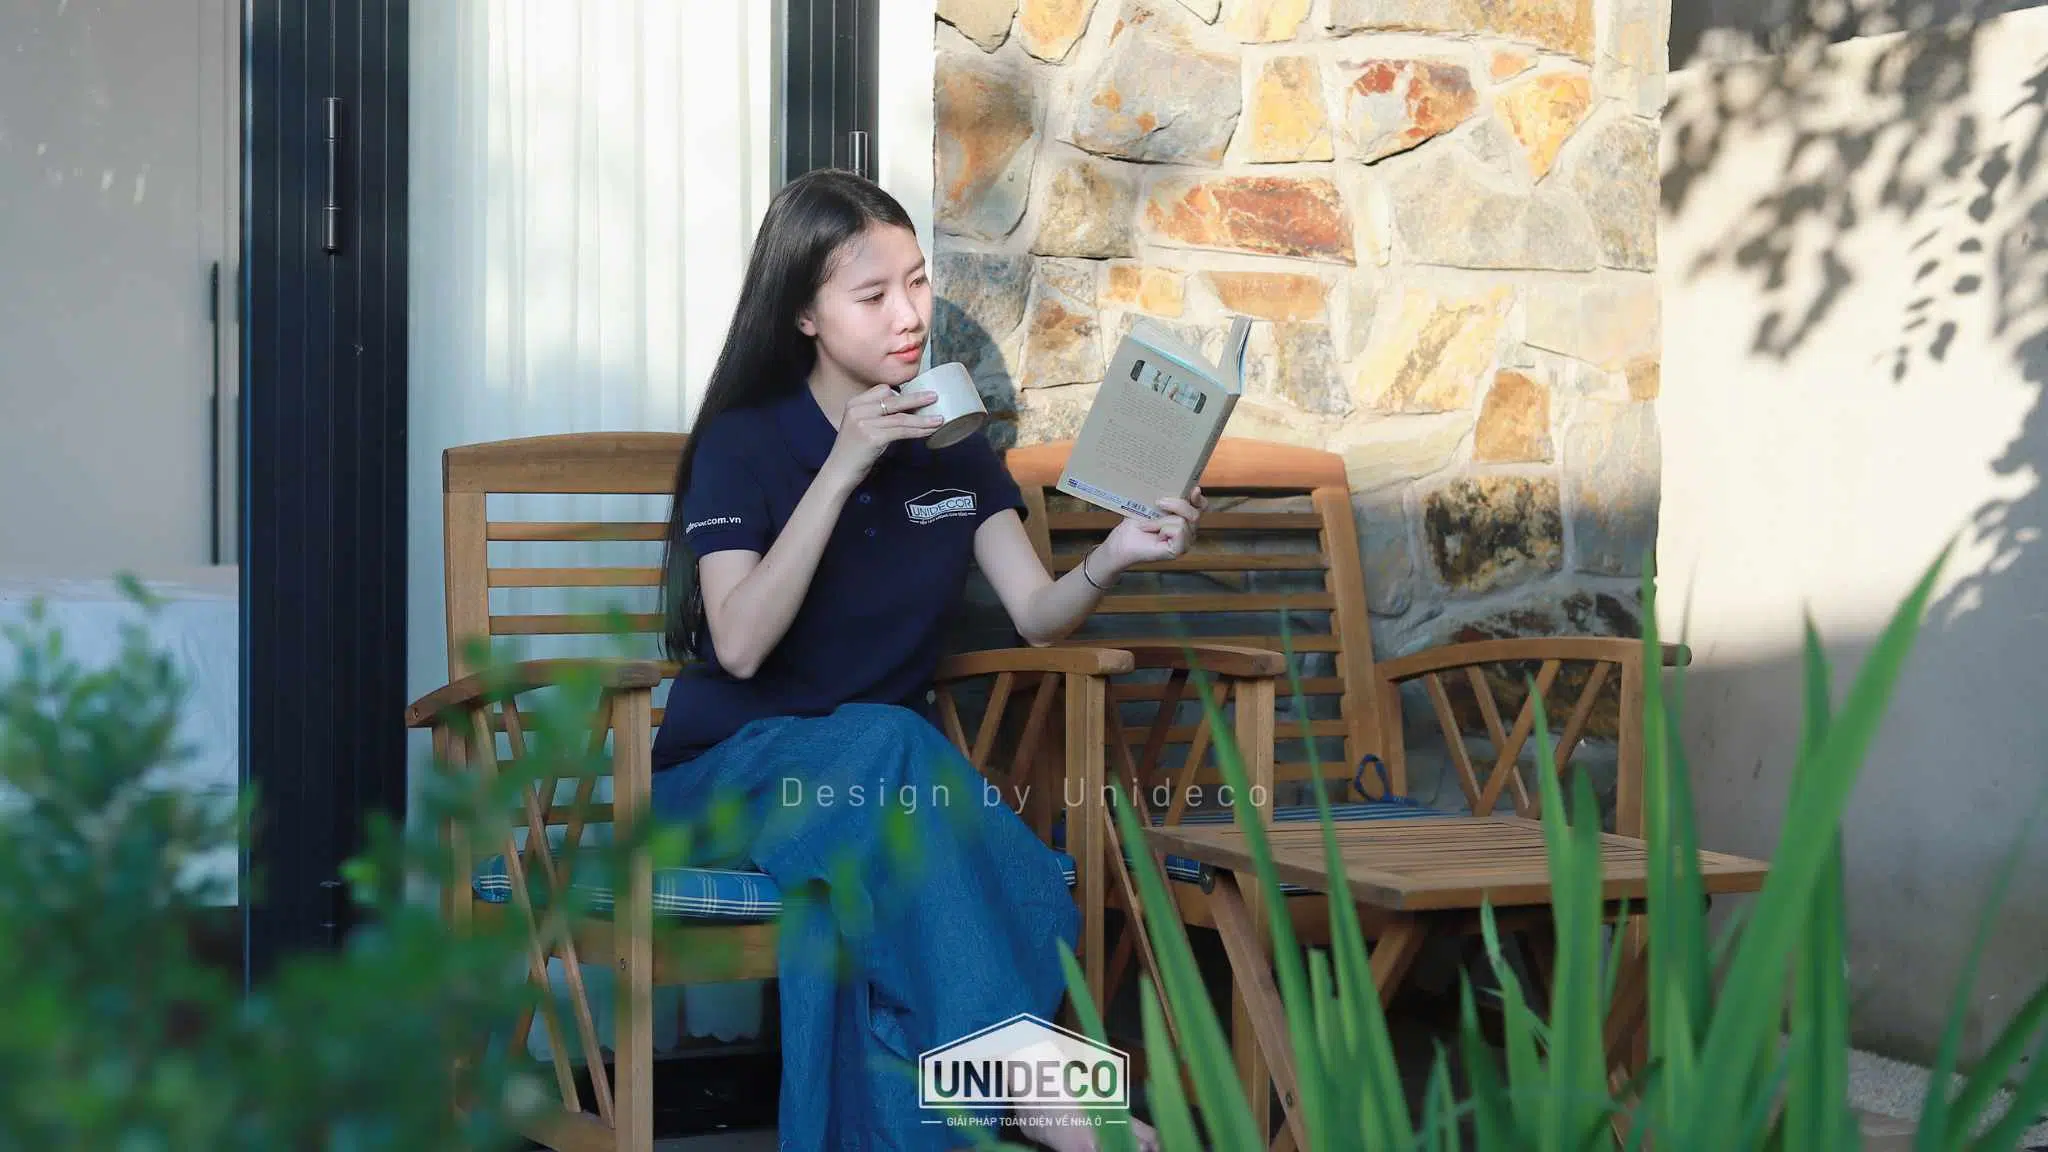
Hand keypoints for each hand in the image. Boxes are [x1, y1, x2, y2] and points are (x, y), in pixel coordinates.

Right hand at [821, 383, 941, 484]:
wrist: (839, 471)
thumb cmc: (853, 452)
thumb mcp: (860, 426)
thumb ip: (876, 415)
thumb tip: (906, 411)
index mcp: (855, 403)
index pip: (882, 389)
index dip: (901, 393)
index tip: (917, 396)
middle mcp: (858, 409)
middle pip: (894, 400)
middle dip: (917, 398)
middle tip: (934, 396)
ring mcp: (864, 423)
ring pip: (901, 417)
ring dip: (923, 419)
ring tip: (939, 419)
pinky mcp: (872, 437)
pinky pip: (901, 431)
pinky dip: (918, 431)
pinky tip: (929, 431)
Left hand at [1094, 487, 1206, 577]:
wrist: (1123, 540)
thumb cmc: (1136, 522)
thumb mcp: (1154, 503)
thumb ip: (1169, 496)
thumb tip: (1182, 485)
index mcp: (1185, 517)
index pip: (1202, 506)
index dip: (1199, 498)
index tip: (1193, 490)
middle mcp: (1189, 530)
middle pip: (1195, 513)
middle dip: (1176, 505)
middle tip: (1158, 503)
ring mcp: (1186, 542)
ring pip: (1183, 521)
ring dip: (1161, 520)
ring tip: (1148, 525)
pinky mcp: (1180, 550)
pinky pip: (1178, 531)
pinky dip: (1162, 528)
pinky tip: (1153, 533)